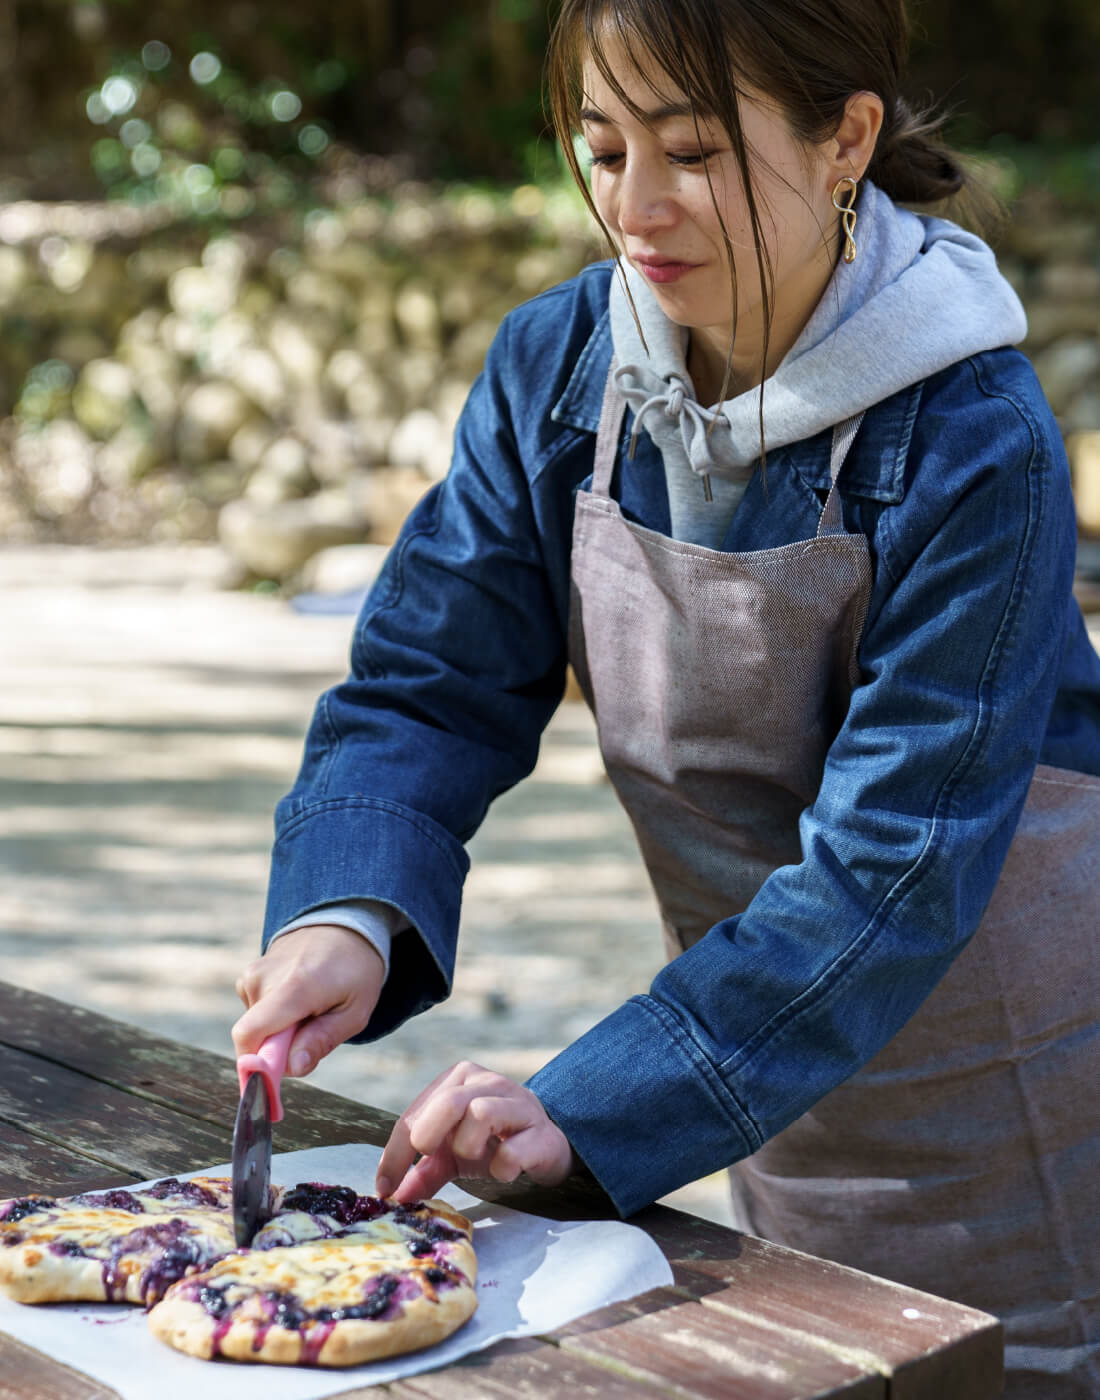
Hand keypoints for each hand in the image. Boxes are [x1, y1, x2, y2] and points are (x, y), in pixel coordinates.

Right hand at [232, 925, 385, 1076]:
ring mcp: (254, 973)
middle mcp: (265, 977)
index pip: (250, 1034)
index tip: (271, 1088)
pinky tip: (299, 998)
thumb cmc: (355, 971)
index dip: (255, 1067)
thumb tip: (291, 1068)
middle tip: (314, 1032)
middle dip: (279, 1050)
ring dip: (280, 1031)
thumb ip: (321, 1040)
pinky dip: (275, 1016)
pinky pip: (256, 1012)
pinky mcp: (249, 974)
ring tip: (311, 1008)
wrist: (344, 924)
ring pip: (257, 1027)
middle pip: (255, 1038)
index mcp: (295, 986)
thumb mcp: (354, 1011)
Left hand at [375, 1061, 575, 1201]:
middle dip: (429, 1135)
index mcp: (459, 1079)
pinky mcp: (541, 1131)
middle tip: (431, 1157)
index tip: (384, 1188)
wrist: (548, 1146)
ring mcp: (518, 1102)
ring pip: (480, 1114)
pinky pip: (512, 1151)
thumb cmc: (494, 1143)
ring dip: (468, 1147)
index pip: (415, 1113)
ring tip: (475, 1157)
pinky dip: (501, 1168)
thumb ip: (424, 1171)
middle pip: (448, 1102)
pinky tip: (503, 1171)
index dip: (395, 1153)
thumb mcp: (453, 1154)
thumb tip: (394, 1195)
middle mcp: (487, 1082)